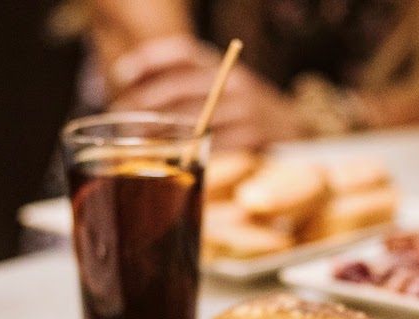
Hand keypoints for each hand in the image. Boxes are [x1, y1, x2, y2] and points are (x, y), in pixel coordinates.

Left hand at [108, 35, 309, 150]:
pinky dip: (187, 159)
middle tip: (121, 123)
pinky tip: (171, 165)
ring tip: (137, 147)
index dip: (149, 60)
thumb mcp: (223, 93)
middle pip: (178, 89)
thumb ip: (189, 92)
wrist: (297, 134)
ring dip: (159, 137)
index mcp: (225, 67)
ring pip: (190, 122)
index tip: (121, 76)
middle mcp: (236, 84)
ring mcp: (247, 112)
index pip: (182, 52)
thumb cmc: (244, 118)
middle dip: (143, 107)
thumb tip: (132, 101)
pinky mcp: (255, 142)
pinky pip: (212, 150)